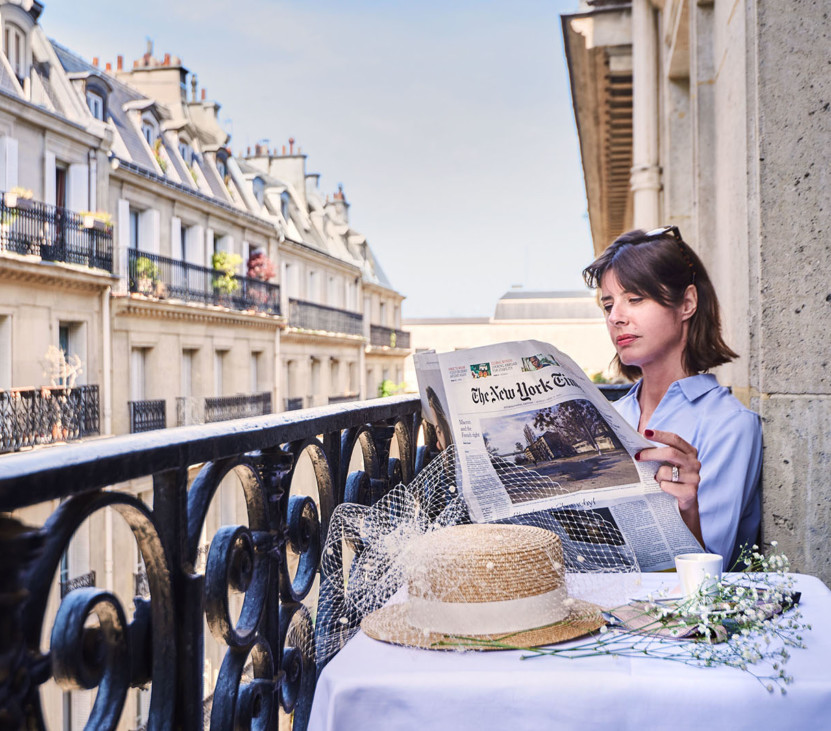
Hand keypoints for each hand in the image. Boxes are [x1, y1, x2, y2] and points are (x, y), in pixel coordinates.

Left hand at [636, 428, 702, 544]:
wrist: (683, 505)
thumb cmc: (672, 479)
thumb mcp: (668, 464)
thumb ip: (659, 452)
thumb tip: (638, 441)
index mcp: (689, 452)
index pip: (675, 439)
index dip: (660, 435)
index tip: (645, 432)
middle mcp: (694, 463)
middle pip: (670, 453)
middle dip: (651, 454)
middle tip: (637, 456)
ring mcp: (694, 478)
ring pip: (666, 472)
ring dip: (657, 476)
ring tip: (656, 479)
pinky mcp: (691, 492)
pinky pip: (668, 486)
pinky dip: (661, 487)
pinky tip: (663, 489)